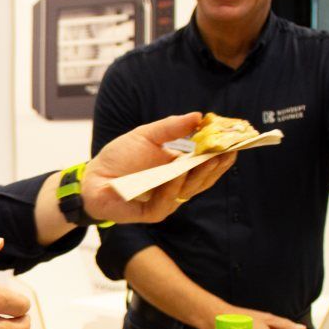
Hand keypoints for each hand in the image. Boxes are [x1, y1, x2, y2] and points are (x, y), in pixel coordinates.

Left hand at [82, 112, 235, 223]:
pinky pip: (165, 204)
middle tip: (227, 152)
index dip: (220, 156)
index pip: (205, 166)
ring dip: (198, 176)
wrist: (93, 177)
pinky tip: (175, 176)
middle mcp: (175, 187)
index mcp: (178, 170)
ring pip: (188, 192)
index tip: (236, 143)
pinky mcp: (149, 213)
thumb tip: (199, 116)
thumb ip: (171, 127)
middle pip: (202, 180)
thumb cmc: (119, 157)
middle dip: (215, 166)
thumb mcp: (146, 135)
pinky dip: (171, 189)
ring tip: (208, 160)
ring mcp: (164, 202)